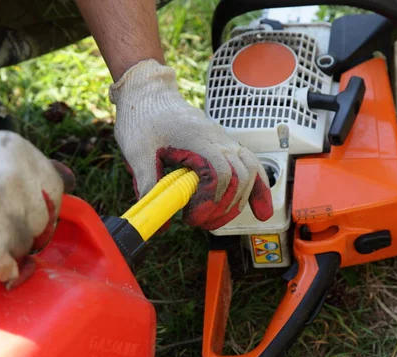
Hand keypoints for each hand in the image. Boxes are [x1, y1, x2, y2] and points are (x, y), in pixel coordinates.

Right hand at [0, 131, 74, 285]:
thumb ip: (30, 167)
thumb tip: (73, 181)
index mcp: (17, 151)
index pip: (56, 192)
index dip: (40, 212)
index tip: (20, 218)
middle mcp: (11, 176)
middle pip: (43, 224)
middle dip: (22, 234)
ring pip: (24, 249)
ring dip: (3, 253)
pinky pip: (6, 270)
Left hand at [109, 60, 273, 230]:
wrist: (148, 92)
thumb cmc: (141, 118)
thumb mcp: (137, 153)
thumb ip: (148, 186)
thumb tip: (160, 222)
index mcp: (197, 139)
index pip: (221, 174)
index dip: (210, 201)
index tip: (189, 216)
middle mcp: (218, 139)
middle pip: (240, 177)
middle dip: (224, 207)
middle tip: (199, 223)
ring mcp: (224, 141)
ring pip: (250, 171)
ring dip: (240, 201)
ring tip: (218, 221)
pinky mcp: (223, 146)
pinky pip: (250, 165)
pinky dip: (257, 187)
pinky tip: (260, 208)